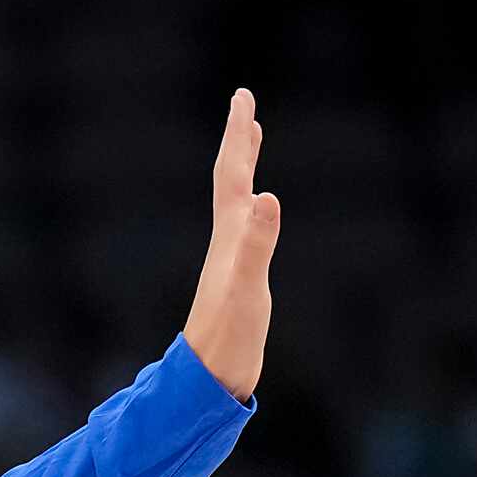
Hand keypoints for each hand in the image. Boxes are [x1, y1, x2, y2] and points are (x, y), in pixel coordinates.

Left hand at [179, 89, 281, 402]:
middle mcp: (227, 243)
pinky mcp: (239, 281)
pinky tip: (257, 214)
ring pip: (238, 203)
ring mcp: (232, 262)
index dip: (238, 135)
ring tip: (251, 146)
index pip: (234, 174)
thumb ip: (257, 245)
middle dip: (240, 142)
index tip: (242, 95)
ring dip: (245, 171)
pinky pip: (247, 232)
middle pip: (232, 181)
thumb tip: (267, 197)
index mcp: (229, 237)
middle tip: (245, 105)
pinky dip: (254, 211)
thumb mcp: (247, 289)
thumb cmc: (228, 339)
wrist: (209, 381)